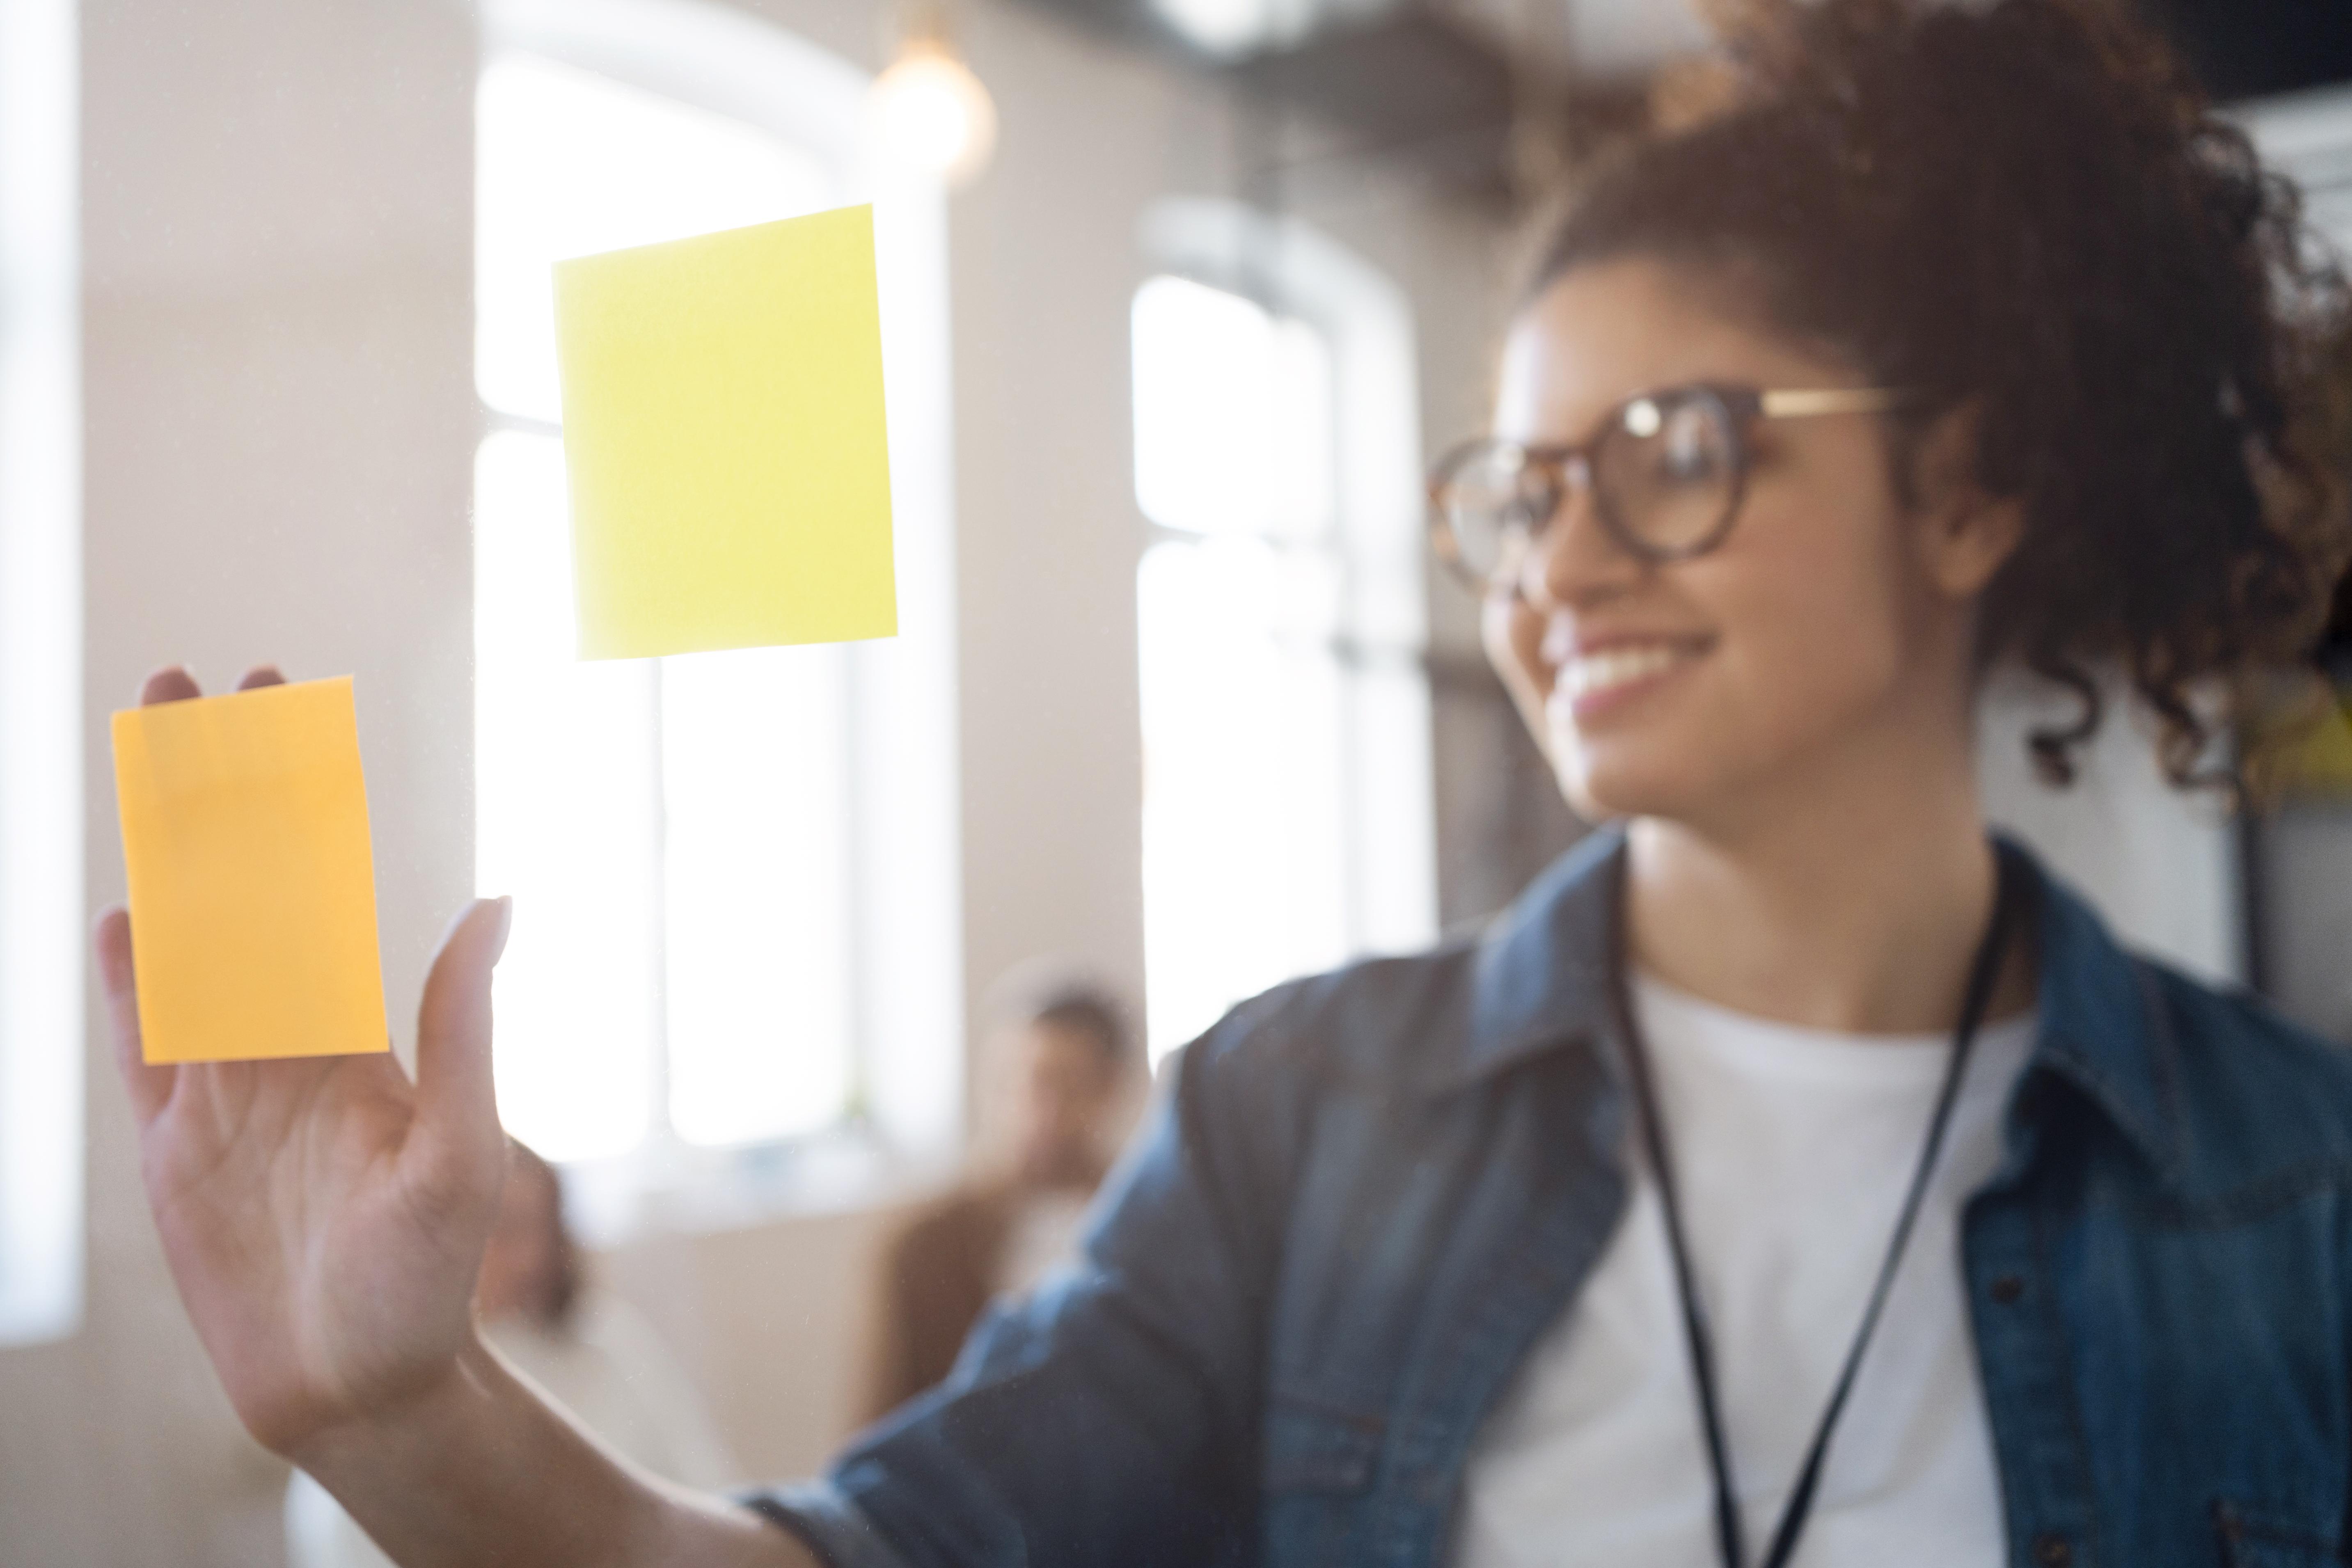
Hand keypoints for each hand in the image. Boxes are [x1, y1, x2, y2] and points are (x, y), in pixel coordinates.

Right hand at [100, 664, 512, 1462]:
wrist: (364, 1385)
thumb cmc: (428, 1278)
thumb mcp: (461, 1148)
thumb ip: (463, 1027)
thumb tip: (499, 901)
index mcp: (355, 1029)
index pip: (318, 879)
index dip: (296, 790)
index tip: (282, 701)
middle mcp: (290, 1039)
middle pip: (238, 885)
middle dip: (211, 788)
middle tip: (185, 688)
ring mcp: (226, 1087)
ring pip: (185, 940)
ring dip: (165, 852)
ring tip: (150, 762)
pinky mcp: (175, 1147)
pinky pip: (147, 1043)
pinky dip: (134, 980)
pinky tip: (126, 912)